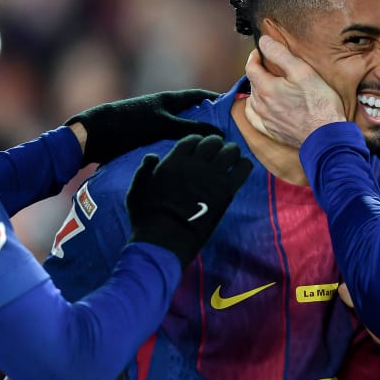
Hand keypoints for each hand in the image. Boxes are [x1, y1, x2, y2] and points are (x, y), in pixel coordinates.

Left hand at [66, 89, 221, 164]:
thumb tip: (219, 134)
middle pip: (192, 115)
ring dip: (195, 139)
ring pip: (182, 131)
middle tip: (230, 134)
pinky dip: (182, 149)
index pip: (199, 97)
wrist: (95, 134)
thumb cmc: (128, 123)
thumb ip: (190, 128)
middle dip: (210, 122)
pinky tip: (191, 162)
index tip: (235, 106)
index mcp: (167, 100)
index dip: (217, 100)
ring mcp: (155, 126)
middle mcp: (163, 111)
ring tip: (213, 151)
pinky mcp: (147, 140)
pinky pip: (171, 143)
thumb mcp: (162, 124)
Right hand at [125, 134, 252, 264]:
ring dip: (231, 153)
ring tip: (230, 160)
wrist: (165, 239)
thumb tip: (153, 156)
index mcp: (172, 161)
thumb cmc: (147, 218)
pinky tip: (239, 171)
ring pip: (231, 151)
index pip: (192, 139)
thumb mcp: (136, 191)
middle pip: (213, 141)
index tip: (199, 150)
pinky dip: (244, 165)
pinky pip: (244, 167)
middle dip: (216, 145)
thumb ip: (144, 171)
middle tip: (217, 154)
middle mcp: (194, 164)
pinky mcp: (226, 190)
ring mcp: (212, 176)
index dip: (197, 142)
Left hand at [243, 35, 345, 147]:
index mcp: (266, 88)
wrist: (327, 136)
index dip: (255, 56)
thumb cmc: (319, 104)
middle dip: (259, 71)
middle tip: (271, 66)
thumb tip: (263, 42)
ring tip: (270, 83)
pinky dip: (255, 108)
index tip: (262, 51)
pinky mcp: (272, 131)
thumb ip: (280, 54)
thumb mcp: (303, 71)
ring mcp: (265, 120)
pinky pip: (254, 118)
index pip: (251, 67)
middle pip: (252, 82)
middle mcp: (261, 105)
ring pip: (253, 99)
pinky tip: (262, 106)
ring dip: (258, 88)